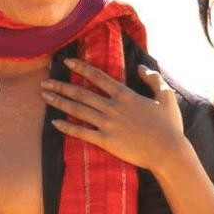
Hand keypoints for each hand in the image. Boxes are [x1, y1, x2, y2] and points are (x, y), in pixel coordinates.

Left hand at [40, 58, 188, 171]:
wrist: (167, 151)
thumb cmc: (169, 125)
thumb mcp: (166, 96)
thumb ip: (153, 79)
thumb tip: (141, 67)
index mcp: (125, 95)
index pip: (98, 77)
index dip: (81, 67)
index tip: (67, 62)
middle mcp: (112, 107)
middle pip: (81, 93)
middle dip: (61, 85)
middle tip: (45, 81)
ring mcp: (107, 124)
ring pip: (78, 110)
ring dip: (59, 102)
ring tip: (45, 96)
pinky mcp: (105, 141)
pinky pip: (81, 132)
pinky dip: (67, 127)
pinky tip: (54, 122)